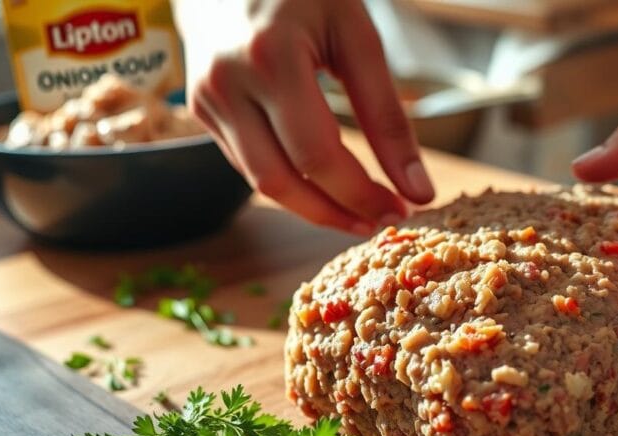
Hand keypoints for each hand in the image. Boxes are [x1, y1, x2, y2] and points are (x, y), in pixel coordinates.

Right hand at [173, 0, 433, 234]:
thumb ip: (386, 114)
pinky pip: (248, 162)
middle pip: (282, 181)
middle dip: (336, 212)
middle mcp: (227, 83)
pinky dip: (289, 181)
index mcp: (270, 57)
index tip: (403, 208)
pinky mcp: (200, 109)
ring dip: (312, 207)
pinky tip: (322, 182)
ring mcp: (206, 99)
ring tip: (357, 211)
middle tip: (379, 220)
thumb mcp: (356, 34)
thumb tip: (417, 188)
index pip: (318, 155)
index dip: (362, 193)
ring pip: (261, 182)